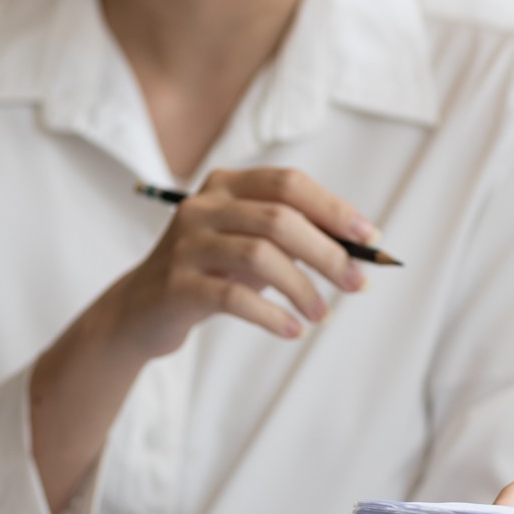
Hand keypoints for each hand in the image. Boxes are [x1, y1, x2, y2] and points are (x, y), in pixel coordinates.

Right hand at [97, 167, 377, 358]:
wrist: (143, 310)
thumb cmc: (214, 273)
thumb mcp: (255, 247)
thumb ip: (298, 240)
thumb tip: (360, 253)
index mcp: (227, 184)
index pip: (289, 183)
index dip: (334, 209)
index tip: (371, 240)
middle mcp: (203, 206)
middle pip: (279, 218)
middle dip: (327, 253)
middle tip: (357, 285)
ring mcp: (186, 244)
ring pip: (260, 255)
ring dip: (303, 288)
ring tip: (322, 315)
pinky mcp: (176, 285)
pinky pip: (234, 298)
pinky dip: (272, 316)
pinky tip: (293, 330)